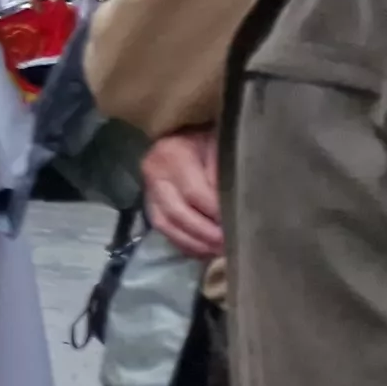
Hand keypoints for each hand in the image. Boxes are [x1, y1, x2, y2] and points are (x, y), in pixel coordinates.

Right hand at [142, 127, 223, 258]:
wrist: (182, 134)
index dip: (216, 213)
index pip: (195, 193)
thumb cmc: (207, 140)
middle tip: (229, 246)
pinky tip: (202, 250)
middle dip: (205, 234)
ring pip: (166, 224)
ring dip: (193, 242)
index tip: (239, 225)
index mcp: (172, 155)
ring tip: (217, 252)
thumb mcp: (220, 147)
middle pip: (178, 213)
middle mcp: (154, 174)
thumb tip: (232, 204)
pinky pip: (162, 228)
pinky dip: (182, 242)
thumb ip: (224, 172)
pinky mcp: (148, 202)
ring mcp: (148, 189)